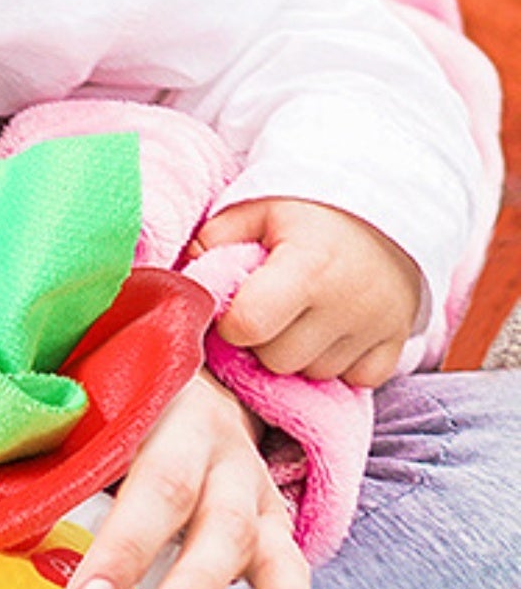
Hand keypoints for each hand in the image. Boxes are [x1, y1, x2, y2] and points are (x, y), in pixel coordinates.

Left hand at [63, 369, 308, 588]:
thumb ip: (38, 446)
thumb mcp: (81, 406)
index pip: (115, 451)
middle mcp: (203, 429)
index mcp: (145, 395)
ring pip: (233, 528)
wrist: (189, 380)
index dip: (91, 521)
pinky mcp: (272, 514)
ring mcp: (244, 473)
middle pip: (173, 489)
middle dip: (129, 555)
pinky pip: (289, 558)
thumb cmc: (113, 404)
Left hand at [196, 196, 420, 386]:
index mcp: (306, 267)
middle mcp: (346, 304)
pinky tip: (330, 333)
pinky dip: (340, 365)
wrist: (390, 207)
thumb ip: (217, 238)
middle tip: (266, 311)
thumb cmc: (311, 210)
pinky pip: (358, 381)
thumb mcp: (259, 208)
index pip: (249, 326)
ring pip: (315, 374)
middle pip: (279, 359)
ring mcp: (377, 327)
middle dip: (261, 342)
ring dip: (299, 355)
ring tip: (300, 318)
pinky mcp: (399, 342)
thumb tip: (189, 276)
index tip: (233, 307)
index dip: (230, 323)